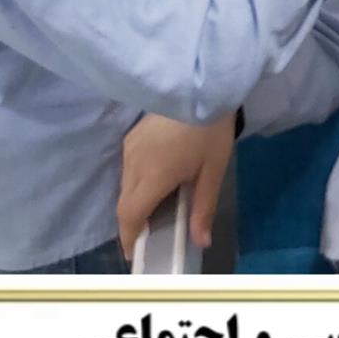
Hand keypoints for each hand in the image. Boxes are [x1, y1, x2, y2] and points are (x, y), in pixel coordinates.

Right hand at [116, 111, 234, 257]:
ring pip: (125, 184)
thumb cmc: (210, 129)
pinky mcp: (133, 133)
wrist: (202, 85)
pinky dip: (137, 180)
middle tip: (150, 232)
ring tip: (157, 204)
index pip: (129, 215)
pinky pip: (129, 166)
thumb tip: (201, 241)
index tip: (134, 252)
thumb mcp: (213, 170)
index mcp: (151, 176)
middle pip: (124, 202)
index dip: (128, 237)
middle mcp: (133, 163)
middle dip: (133, 221)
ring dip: (135, 199)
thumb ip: (203, 208)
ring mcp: (131, 146)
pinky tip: (157, 177)